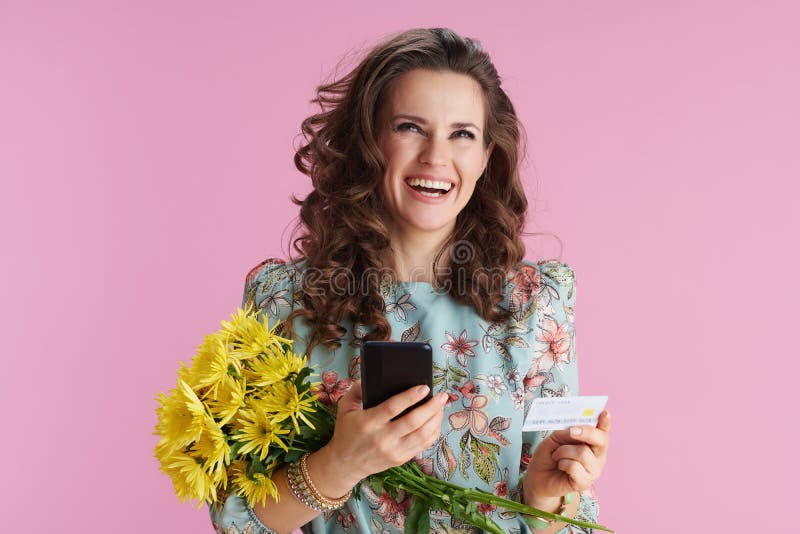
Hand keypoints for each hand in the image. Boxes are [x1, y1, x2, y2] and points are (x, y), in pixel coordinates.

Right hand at [319, 379, 447, 486]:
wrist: (344, 464)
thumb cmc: (346, 431)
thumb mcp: (344, 408)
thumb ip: (356, 390)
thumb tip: (369, 377)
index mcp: (368, 423)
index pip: (392, 408)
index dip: (410, 397)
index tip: (424, 387)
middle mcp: (382, 438)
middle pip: (413, 421)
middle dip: (431, 407)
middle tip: (442, 395)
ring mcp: (393, 451)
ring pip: (422, 435)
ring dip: (436, 419)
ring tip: (442, 406)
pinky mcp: (400, 459)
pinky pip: (423, 445)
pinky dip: (433, 432)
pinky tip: (436, 421)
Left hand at [523, 410, 610, 505]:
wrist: (538, 475)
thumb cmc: (549, 454)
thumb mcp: (555, 438)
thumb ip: (566, 432)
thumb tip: (575, 429)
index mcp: (592, 442)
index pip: (603, 430)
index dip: (605, 422)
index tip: (605, 413)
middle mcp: (597, 456)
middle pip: (601, 440)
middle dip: (586, 432)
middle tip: (571, 431)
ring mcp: (593, 470)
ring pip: (583, 453)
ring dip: (563, 451)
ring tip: (556, 456)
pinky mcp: (585, 483)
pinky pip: (574, 467)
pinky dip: (562, 463)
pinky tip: (560, 466)